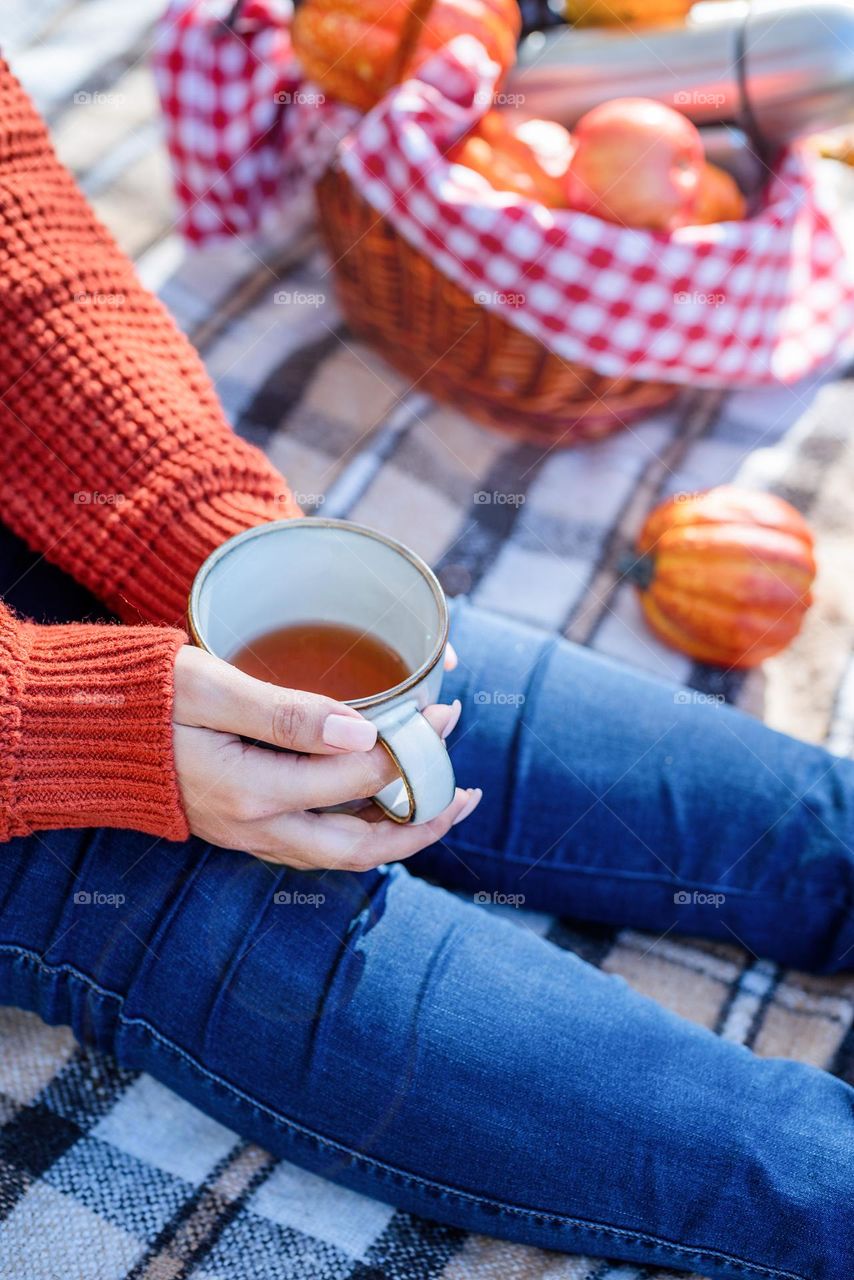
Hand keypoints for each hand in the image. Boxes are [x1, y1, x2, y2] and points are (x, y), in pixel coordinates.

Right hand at [171, 646, 479, 870]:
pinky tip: (379, 809)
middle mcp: (255, 828)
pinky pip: (317, 846)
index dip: (411, 746)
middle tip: (469, 792)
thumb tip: (360, 730)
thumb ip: (284, 712)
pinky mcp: (243, 829)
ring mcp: (248, 836)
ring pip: (342, 855)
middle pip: (363, 846)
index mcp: (252, 792)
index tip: (444, 712)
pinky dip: (360, 833)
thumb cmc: (144, 697)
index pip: (357, 776)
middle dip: (424, 820)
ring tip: (442, 806)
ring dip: (397, 835)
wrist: (84, 732)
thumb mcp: (210, 687)